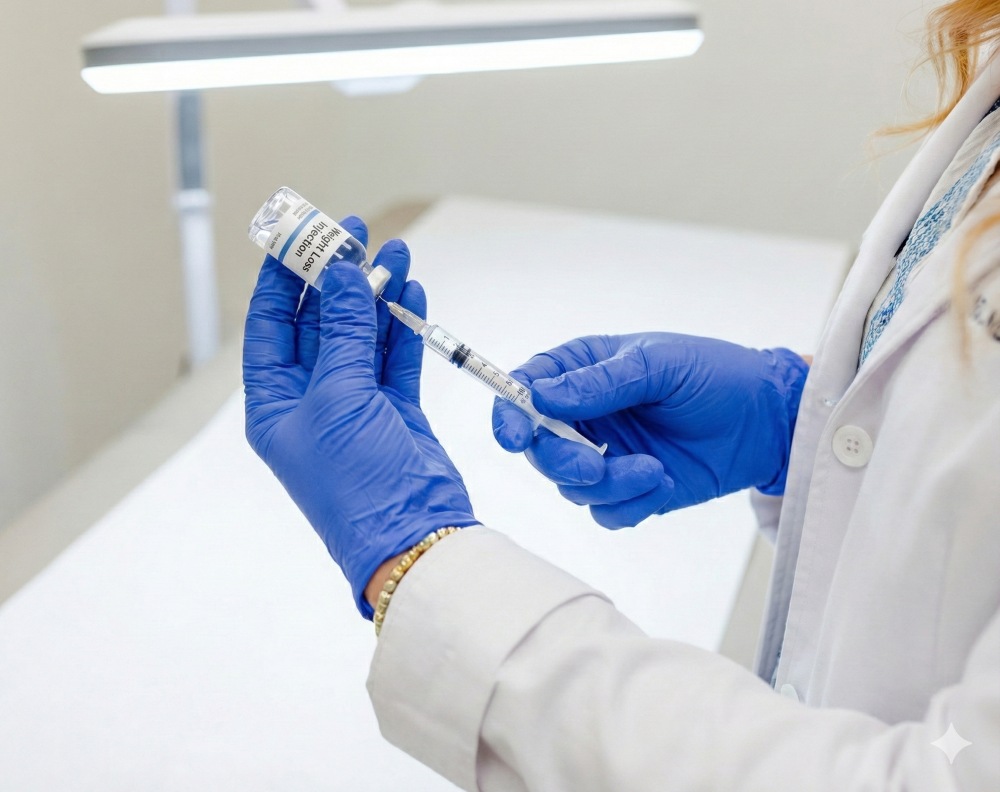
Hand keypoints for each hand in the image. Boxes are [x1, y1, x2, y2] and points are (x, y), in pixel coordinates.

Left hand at [244, 218, 476, 617]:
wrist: (413, 535)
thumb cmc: (357, 484)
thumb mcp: (340, 400)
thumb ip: (345, 333)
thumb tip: (342, 275)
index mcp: (274, 404)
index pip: (270, 326)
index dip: (281, 279)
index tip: (296, 236)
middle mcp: (311, 400)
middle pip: (320, 324)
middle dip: (337, 279)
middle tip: (354, 235)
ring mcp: (356, 405)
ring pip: (364, 336)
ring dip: (378, 296)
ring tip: (395, 255)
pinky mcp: (396, 410)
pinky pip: (396, 357)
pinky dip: (404, 326)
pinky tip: (412, 293)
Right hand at [492, 333, 808, 528]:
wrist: (770, 422)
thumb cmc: (718, 376)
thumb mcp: (660, 364)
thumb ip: (600, 382)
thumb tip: (541, 396)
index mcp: (584, 371)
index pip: (525, 389)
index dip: (508, 413)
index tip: (512, 436)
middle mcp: (587, 415)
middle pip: (538, 447)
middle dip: (561, 461)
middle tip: (594, 464)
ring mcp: (607, 454)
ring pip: (571, 486)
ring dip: (606, 485)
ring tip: (652, 470)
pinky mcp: (631, 489)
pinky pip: (606, 512)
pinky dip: (631, 504)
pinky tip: (663, 482)